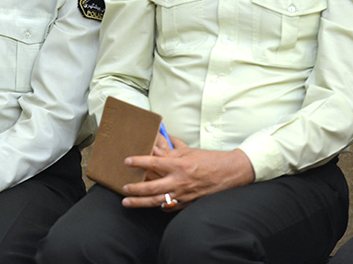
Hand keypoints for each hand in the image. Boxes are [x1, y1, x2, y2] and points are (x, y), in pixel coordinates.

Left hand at [121, 137, 254, 210]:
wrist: (229, 173)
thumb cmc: (209, 160)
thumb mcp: (188, 151)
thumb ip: (170, 150)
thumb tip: (155, 145)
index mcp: (178, 165)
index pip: (153, 162)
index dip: (138, 162)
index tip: (127, 162)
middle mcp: (179, 181)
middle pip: (151, 188)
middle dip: (134, 189)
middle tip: (123, 188)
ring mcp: (183, 194)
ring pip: (157, 201)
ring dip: (140, 202)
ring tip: (127, 202)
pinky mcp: (188, 202)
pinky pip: (170, 207)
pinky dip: (160, 206)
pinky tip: (152, 205)